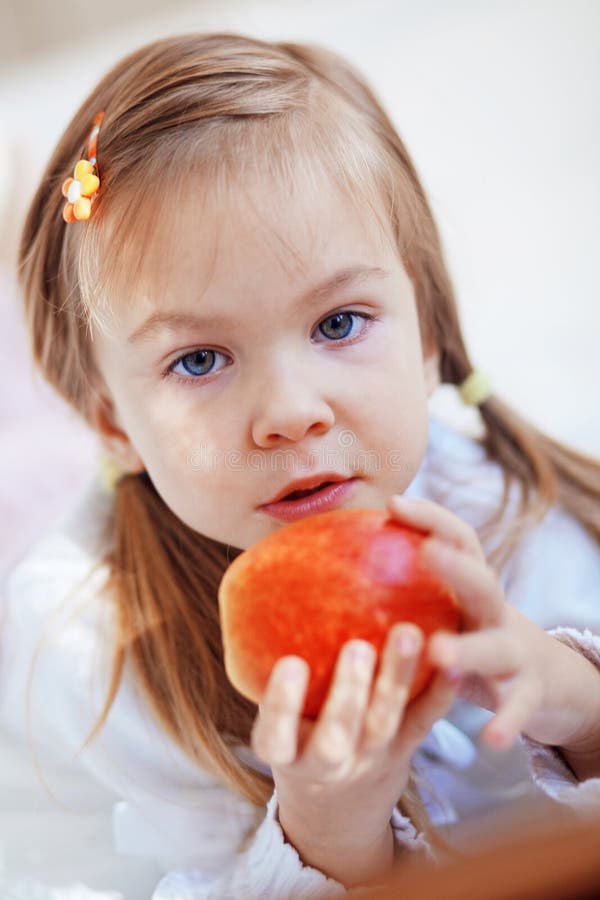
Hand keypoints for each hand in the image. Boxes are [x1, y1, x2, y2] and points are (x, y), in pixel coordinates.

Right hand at [250, 624, 458, 886]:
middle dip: (350, 692)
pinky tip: (451, 659)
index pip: (276, 736)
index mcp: (286, 754)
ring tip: (407, 634)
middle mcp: (328, 761)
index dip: (282, 705)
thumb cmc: (298, 737)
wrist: (342, 807)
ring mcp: (371, 757)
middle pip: (338, 735)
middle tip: (358, 647)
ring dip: (397, 679)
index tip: (290, 664)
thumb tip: (257, 592)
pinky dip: (441, 692)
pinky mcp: (406, 747)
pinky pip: (425, 721)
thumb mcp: (275, 723)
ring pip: (385, 723)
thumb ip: (269, 675)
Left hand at [389, 496, 599, 773]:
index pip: (459, 539)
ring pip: (495, 648)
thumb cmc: (469, 636)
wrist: (543, 677)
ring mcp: (515, 650)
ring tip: (439, 652)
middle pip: (482, 583)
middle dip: (456, 567)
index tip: (393, 504)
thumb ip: (402, 592)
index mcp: (471, 585)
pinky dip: (507, 721)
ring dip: (469, 649)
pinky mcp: (529, 691)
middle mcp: (495, 611)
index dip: (431, 517)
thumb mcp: (444, 609)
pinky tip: (490, 741)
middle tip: (426, 552)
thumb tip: (328, 559)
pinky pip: (517, 707)